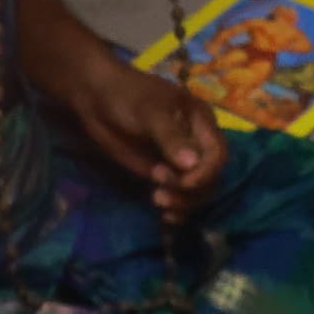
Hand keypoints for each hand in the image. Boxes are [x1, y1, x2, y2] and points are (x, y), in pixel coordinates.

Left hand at [33, 24, 226, 222]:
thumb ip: (171, 137)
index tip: (185, 183)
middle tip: (161, 195)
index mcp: (201, 122)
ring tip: (158, 202)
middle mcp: (196, 143)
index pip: (217, 155)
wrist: (97, 99)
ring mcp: (179, 161)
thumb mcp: (150, 112)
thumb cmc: (127, 96)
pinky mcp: (163, 174)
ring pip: (196, 192)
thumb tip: (192, 164)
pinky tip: (165, 217)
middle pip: (210, 178)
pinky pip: (179, 197)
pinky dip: (177, 210)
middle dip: (191, 192)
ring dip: (184, 204)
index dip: (206, 173)